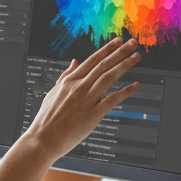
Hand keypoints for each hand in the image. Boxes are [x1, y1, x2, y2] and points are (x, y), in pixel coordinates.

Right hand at [26, 37, 140, 158]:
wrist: (43, 139)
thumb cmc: (46, 118)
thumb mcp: (53, 92)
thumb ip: (65, 76)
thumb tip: (74, 62)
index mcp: (69, 81)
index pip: (92, 60)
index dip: (107, 49)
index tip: (118, 41)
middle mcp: (79, 87)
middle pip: (103, 65)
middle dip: (120, 52)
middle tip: (132, 43)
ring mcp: (87, 100)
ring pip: (109, 77)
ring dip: (124, 65)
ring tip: (136, 57)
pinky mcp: (93, 114)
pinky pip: (113, 99)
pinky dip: (125, 91)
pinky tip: (135, 85)